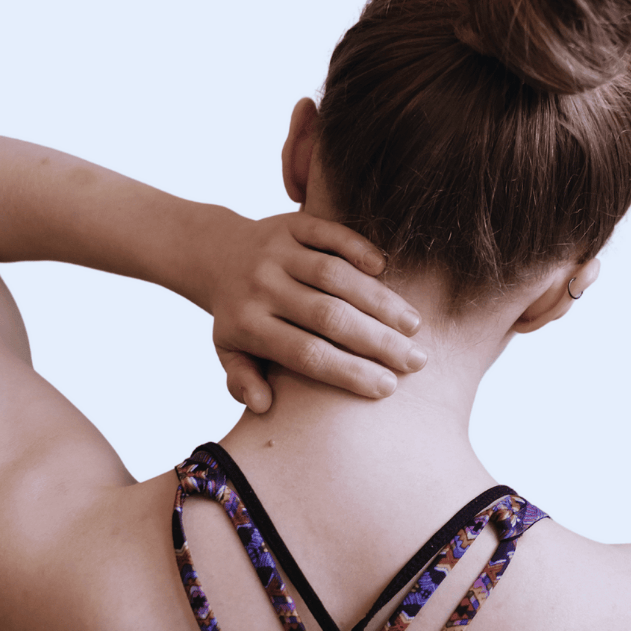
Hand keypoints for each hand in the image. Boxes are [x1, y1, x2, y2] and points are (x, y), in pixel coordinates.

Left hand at [206, 211, 425, 412]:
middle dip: (377, 341)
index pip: (307, 354)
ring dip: (379, 299)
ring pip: (335, 276)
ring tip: (413, 324)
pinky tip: (384, 268)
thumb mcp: (227, 350)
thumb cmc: (235, 313)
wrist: (215, 253)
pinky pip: (329, 234)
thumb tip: (262, 406)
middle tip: (416, 360)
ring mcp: (277, 252)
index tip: (387, 387)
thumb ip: (242, 379)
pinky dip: (358, 248)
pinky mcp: (291, 223)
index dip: (349, 371)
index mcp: (248, 325)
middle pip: (328, 317)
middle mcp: (262, 287)